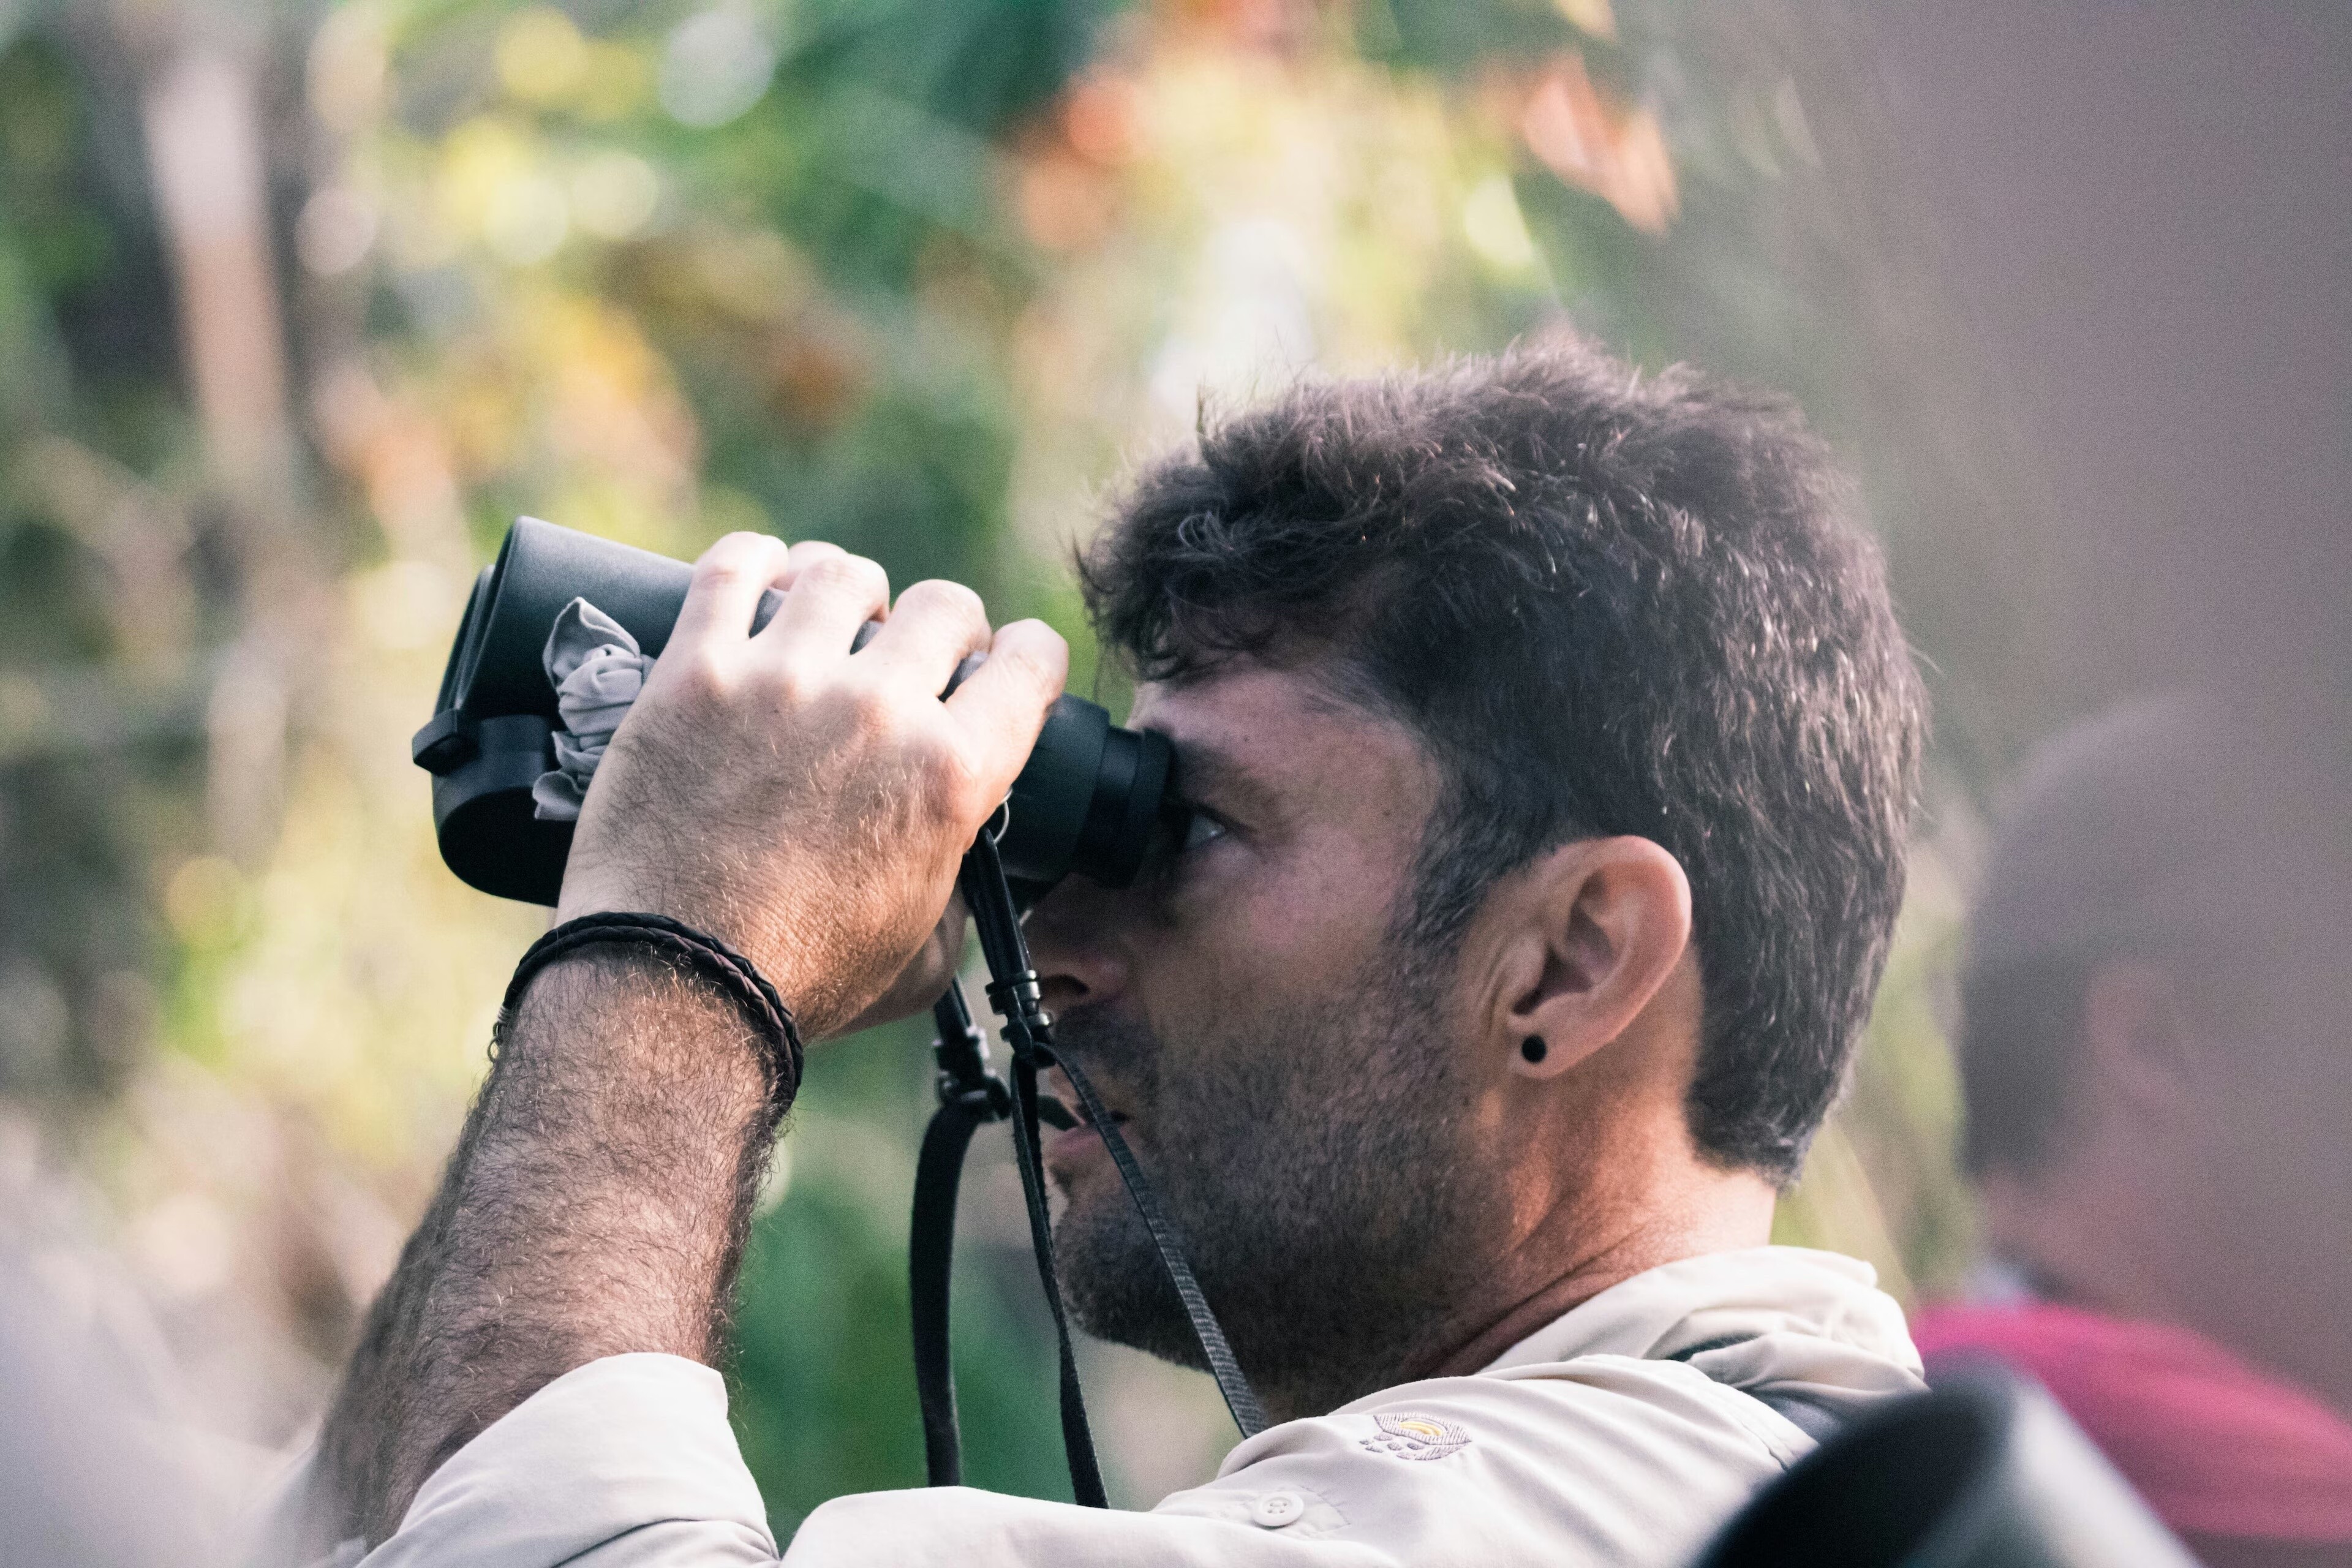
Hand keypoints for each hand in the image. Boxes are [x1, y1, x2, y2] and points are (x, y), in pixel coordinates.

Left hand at [554, 534, 1067, 1039]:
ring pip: (841, 573)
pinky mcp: (695, 671)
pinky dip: (755, 562)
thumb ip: (960, 894)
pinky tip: (759, 579)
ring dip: (848, 592)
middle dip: (942, 628)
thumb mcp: (925, 957)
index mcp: (950, 776)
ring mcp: (782, 681)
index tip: (1004, 664)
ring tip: (829, 620)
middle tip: (911, 656)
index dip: (1028, 657)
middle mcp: (878, 711)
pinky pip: (734, 568)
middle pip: (943, 605)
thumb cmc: (801, 985)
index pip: (1029, 662)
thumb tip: (958, 860)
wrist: (674, 988)